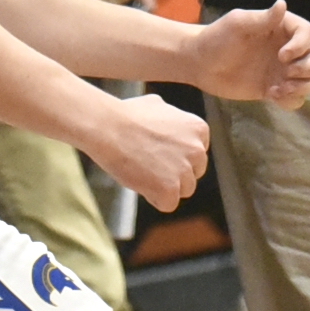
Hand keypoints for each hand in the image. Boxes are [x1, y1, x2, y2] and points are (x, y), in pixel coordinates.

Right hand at [88, 91, 210, 211]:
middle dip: (175, 173)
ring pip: (183, 190)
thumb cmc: (128, 115)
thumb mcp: (160, 106)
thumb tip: (174, 124)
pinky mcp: (170, 189)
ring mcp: (185, 171)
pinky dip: (153, 197)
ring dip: (165, 186)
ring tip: (143, 170)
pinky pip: (168, 204)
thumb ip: (174, 119)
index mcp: (199, 129)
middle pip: (193, 174)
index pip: (197, 155)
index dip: (177, 156)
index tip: (159, 152)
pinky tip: (140, 180)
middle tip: (150, 163)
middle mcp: (198, 150)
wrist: (110, 128)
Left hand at [188, 1, 309, 107]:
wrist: (200, 64)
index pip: (309, 34)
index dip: (302, 46)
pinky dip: (291, 100)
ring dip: (302, 87)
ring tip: (278, 90)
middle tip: (288, 75)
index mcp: (282, 27)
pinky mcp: (276, 88)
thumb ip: (263, 19)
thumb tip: (282, 4)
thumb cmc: (217, 38)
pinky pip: (297, 98)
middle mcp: (288, 47)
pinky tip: (271, 96)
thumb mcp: (238, 25)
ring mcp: (284, 70)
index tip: (282, 56)